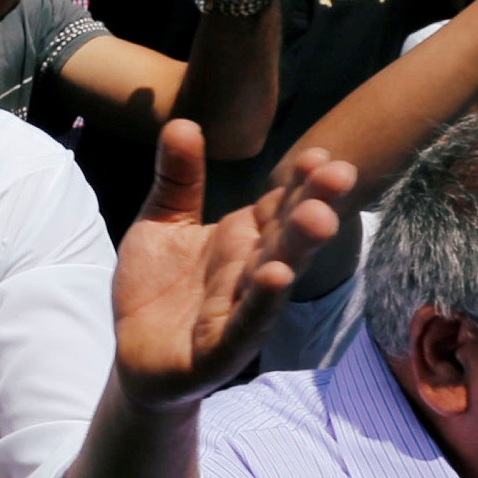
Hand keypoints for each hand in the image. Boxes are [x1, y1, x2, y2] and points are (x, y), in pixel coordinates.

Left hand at [112, 130, 351, 412]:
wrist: (136, 356)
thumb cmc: (158, 287)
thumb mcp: (160, 222)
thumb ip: (176, 178)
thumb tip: (183, 122)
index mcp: (241, 238)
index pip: (277, 205)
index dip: (299, 181)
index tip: (321, 154)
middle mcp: (250, 271)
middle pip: (286, 235)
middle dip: (313, 204)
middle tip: (341, 174)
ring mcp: (240, 310)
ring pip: (275, 277)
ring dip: (297, 250)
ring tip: (317, 219)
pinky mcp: (222, 348)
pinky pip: (244, 323)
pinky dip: (261, 303)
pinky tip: (275, 278)